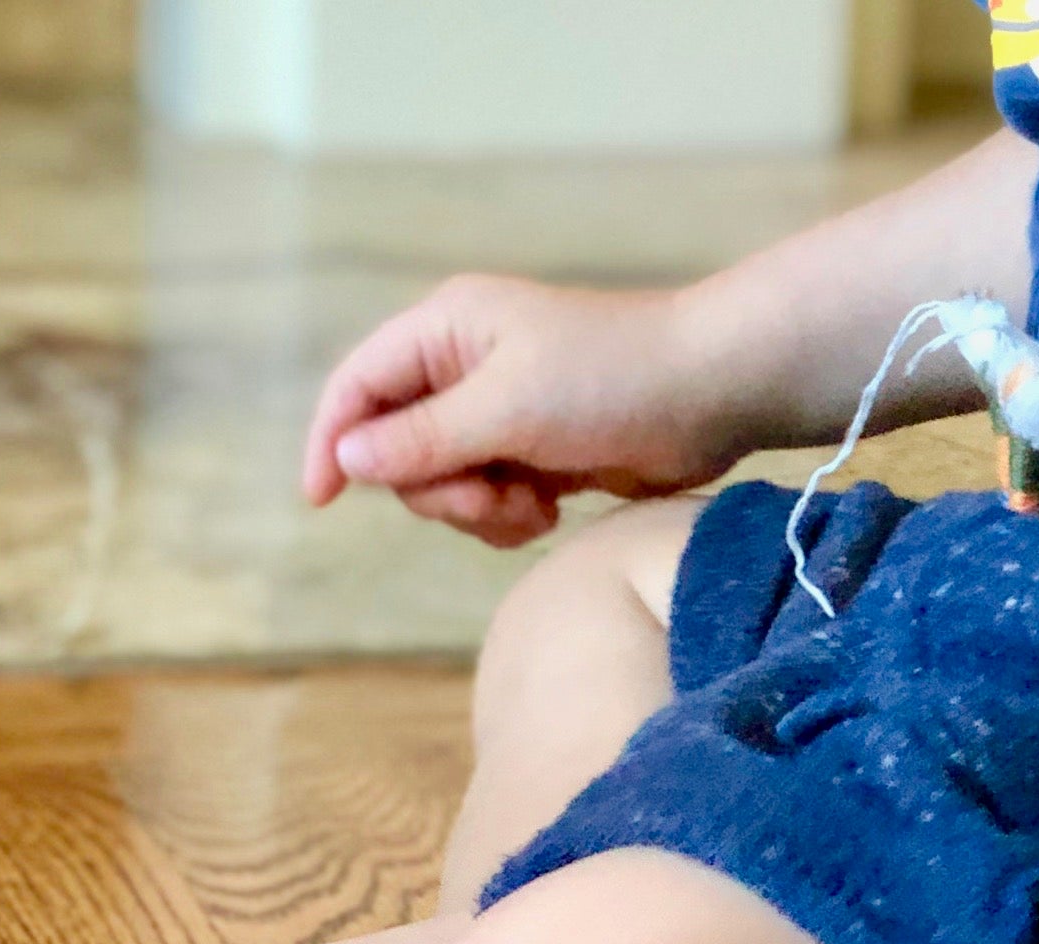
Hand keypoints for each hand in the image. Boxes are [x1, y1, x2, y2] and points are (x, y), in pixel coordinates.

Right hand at [301, 275, 752, 544]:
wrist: (714, 392)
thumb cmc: (614, 379)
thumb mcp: (508, 407)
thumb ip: (421, 437)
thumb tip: (346, 456)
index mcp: (446, 331)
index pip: (356, 385)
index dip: (331, 441)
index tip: (324, 499)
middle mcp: (462, 367)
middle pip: (394, 449)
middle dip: (437, 488)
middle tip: (490, 496)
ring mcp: (496, 411)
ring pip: (437, 484)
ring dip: (476, 509)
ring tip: (531, 505)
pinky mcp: (529, 450)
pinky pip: (481, 501)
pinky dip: (505, 516)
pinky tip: (548, 509)